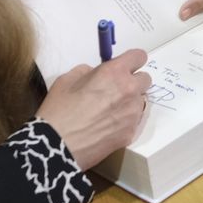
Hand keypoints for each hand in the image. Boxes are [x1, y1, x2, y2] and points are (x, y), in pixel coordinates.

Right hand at [36, 49, 151, 169]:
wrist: (57, 145)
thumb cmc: (59, 110)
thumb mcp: (67, 80)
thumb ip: (88, 71)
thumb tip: (97, 74)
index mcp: (114, 72)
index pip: (139, 56)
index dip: (132, 61)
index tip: (125, 67)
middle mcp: (129, 90)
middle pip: (145, 79)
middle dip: (133, 82)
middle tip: (115, 91)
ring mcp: (133, 113)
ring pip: (140, 102)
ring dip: (130, 103)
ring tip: (109, 112)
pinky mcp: (131, 133)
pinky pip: (134, 121)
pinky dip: (125, 121)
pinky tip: (107, 127)